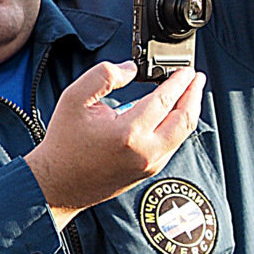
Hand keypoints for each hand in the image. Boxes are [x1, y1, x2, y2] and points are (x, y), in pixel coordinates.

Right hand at [24, 61, 205, 229]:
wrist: (58, 184)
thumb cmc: (64, 144)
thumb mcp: (75, 98)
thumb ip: (104, 76)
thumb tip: (130, 70)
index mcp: (128, 132)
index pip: (165, 100)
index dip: (179, 82)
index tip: (186, 70)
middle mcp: (145, 151)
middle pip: (183, 119)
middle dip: (193, 95)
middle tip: (196, 78)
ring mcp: (149, 164)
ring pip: (182, 135)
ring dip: (188, 111)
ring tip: (189, 94)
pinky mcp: (148, 172)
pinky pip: (172, 146)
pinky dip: (178, 127)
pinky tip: (173, 116)